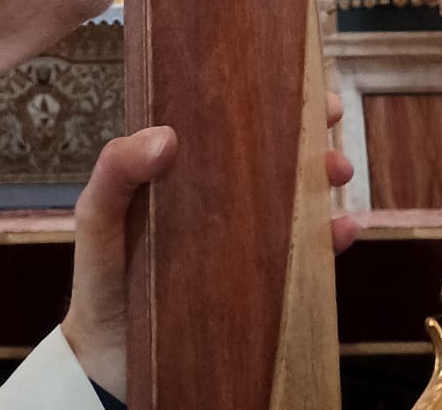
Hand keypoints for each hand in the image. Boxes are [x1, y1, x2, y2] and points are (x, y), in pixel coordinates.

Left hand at [62, 101, 358, 401]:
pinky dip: (327, 239)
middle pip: (266, 156)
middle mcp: (214, 201)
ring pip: (291, 198)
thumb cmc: (102, 280)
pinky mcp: (257, 283)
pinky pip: (301, 256)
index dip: (256, 99)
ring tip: (338, 168)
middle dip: (302, 130)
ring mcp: (239, 242)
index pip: (221, 125)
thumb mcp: (98, 219)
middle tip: (328, 113)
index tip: (287, 75)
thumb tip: (166, 135)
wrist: (112, 365)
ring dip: (321, 177)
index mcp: (178, 174)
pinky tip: (343, 228)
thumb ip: (115, 174)